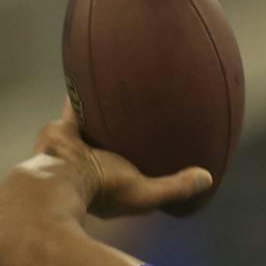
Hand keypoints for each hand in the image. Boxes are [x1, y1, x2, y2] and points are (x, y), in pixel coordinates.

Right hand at [30, 102, 212, 219]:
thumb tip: (209, 178)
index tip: (171, 147)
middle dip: (132, 131)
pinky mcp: (64, 130)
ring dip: (109, 111)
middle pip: (118, 143)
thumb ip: (176, 187)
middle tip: (154, 112)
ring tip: (126, 90)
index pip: (138, 169)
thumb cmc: (101, 191)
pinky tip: (93, 72)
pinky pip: (76, 106)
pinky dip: (83, 92)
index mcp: (115, 182)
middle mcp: (96, 164)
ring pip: (98, 124)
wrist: (56, 179)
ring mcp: (79, 147)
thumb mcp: (145, 192)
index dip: (153, 161)